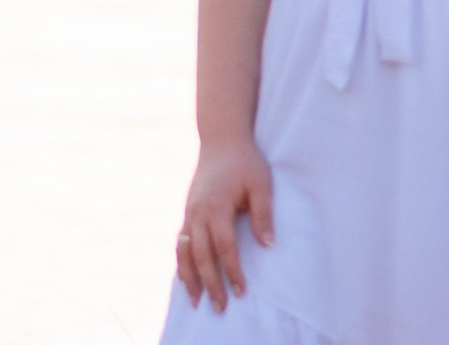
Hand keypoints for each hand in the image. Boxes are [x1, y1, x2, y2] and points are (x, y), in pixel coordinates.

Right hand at [176, 138, 275, 312]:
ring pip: (185, 251)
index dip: (232, 270)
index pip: (224, 246)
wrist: (221, 140)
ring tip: (196, 300)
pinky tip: (187, 277)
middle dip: (210, 283)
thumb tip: (268, 245)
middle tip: (220, 307)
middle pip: (202, 255)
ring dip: (189, 277)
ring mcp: (189, 211)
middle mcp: (198, 211)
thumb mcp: (261, 183)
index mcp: (216, 205)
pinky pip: (180, 241)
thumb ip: (263, 214)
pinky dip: (181, 261)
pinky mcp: (187, 211)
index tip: (241, 291)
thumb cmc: (245, 162)